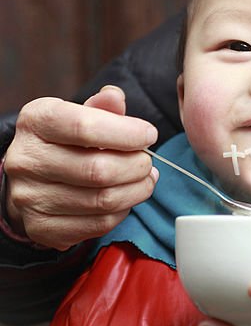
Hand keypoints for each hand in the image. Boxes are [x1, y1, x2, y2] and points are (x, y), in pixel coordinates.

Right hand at [3, 86, 158, 249]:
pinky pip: (99, 224)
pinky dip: (122, 211)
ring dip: (137, 190)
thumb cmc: (64, 141)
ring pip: (103, 200)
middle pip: (98, 170)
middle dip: (137, 166)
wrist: (30, 176)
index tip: (149, 135)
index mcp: (36, 122)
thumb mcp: (78, 114)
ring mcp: (30, 198)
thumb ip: (102, 107)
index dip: (126, 133)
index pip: (84, 127)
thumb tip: (115, 97)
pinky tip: (126, 198)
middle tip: (148, 162)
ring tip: (145, 179)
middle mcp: (27, 160)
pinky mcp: (42, 227)